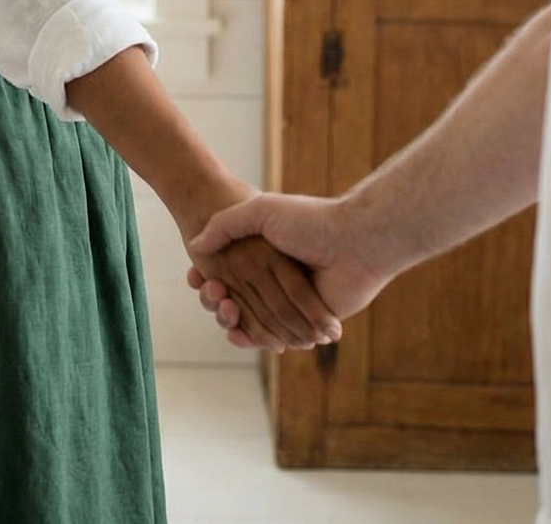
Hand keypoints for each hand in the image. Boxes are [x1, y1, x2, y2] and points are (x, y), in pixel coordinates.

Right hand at [185, 229, 342, 352]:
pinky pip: (275, 337)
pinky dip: (253, 339)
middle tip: (210, 293)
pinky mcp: (306, 324)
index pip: (227, 271)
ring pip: (252, 320)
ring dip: (232, 319)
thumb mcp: (260, 210)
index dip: (208, 276)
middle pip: (236, 298)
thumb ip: (226, 224)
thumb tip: (196, 245)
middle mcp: (276, 278)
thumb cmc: (309, 221)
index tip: (195, 276)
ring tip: (225, 310)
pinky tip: (235, 333)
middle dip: (216, 299)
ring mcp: (291, 302)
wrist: (355, 243)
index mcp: (265, 253)